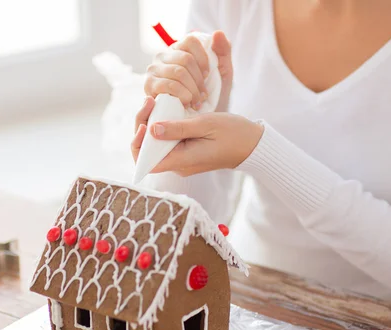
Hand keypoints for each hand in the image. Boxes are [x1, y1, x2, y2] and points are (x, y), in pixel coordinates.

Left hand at [132, 97, 262, 176]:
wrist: (252, 144)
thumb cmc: (233, 133)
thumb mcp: (205, 124)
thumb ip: (178, 127)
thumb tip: (152, 129)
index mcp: (182, 161)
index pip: (146, 163)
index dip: (138, 144)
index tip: (144, 123)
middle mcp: (178, 165)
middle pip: (147, 152)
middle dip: (143, 126)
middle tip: (149, 102)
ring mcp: (182, 160)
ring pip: (156, 146)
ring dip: (152, 124)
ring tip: (155, 102)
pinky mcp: (186, 154)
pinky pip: (167, 142)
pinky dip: (163, 127)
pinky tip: (165, 110)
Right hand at [145, 31, 232, 111]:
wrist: (197, 122)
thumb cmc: (210, 96)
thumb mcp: (222, 73)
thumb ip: (223, 52)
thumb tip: (218, 33)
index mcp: (179, 49)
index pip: (190, 41)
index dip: (203, 59)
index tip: (208, 75)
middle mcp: (163, 56)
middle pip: (186, 59)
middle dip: (199, 80)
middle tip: (203, 96)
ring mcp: (154, 70)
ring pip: (178, 72)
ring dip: (192, 91)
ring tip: (197, 102)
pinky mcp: (148, 86)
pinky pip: (169, 85)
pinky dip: (182, 96)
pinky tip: (186, 104)